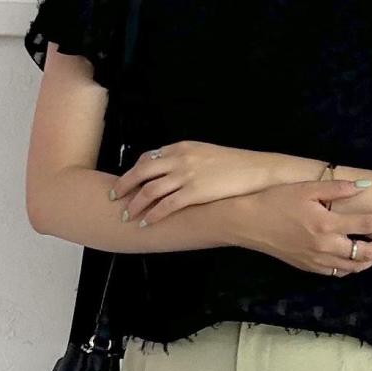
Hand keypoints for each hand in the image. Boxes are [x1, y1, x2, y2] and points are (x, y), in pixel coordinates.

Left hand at [112, 141, 276, 224]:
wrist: (257, 170)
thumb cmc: (235, 164)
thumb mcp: (206, 154)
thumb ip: (186, 160)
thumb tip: (173, 170)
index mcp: (181, 148)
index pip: (148, 158)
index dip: (133, 172)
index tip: (125, 182)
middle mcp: (179, 159)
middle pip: (141, 172)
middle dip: (124, 186)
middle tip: (114, 198)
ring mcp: (186, 176)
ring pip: (150, 190)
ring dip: (135, 205)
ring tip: (127, 216)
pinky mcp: (194, 192)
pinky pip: (166, 205)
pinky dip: (153, 215)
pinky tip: (147, 222)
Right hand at [229, 176, 371, 276]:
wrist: (248, 223)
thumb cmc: (275, 201)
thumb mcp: (306, 188)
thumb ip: (338, 188)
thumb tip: (364, 186)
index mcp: (326, 225)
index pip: (365, 225)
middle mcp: (324, 247)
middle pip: (366, 253)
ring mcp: (316, 260)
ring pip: (353, 267)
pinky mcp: (308, 267)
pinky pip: (337, 272)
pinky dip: (352, 267)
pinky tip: (357, 258)